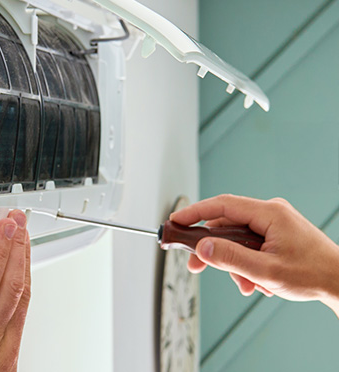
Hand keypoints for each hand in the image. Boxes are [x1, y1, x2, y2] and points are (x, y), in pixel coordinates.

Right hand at [171, 194, 338, 314]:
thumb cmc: (314, 275)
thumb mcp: (266, 271)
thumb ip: (230, 258)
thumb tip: (202, 248)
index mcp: (270, 213)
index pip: (221, 205)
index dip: (194, 213)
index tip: (175, 222)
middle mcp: (271, 212)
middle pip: (226, 224)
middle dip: (214, 249)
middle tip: (196, 265)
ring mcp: (275, 223)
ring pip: (237, 238)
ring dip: (235, 262)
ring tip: (246, 284)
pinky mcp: (277, 233)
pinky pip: (250, 243)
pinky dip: (247, 262)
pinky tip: (256, 281)